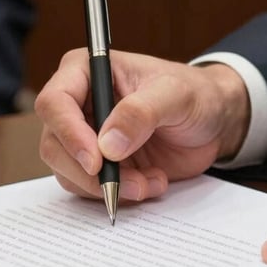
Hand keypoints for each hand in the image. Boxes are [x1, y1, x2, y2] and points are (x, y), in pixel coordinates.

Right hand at [35, 49, 249, 201]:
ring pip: (68, 171)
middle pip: (54, 144)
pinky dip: (119, 194)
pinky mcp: (98, 164)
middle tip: (126, 183)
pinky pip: (89, 188)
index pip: (55, 102)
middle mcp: (77, 104)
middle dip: (88, 171)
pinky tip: (150, 182)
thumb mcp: (176, 94)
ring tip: (149, 181)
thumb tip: (107, 144)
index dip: (68, 133)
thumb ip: (142, 112)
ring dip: (106, 187)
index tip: (96, 160)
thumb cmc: (194, 93)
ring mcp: (85, 136)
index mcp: (86, 71)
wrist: (213, 120)